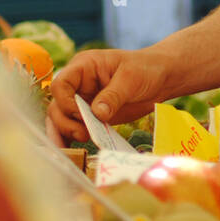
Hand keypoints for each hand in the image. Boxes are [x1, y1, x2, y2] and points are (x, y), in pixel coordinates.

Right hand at [47, 48, 172, 142]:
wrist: (161, 79)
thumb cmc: (146, 69)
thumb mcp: (131, 78)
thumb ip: (113, 95)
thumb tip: (97, 114)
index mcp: (84, 67)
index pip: (61, 84)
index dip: (66, 102)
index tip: (81, 114)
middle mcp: (78, 84)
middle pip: (57, 105)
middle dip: (66, 122)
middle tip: (83, 135)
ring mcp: (83, 101)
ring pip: (61, 119)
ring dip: (64, 134)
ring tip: (72, 151)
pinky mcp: (91, 116)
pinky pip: (75, 128)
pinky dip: (71, 140)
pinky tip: (71, 153)